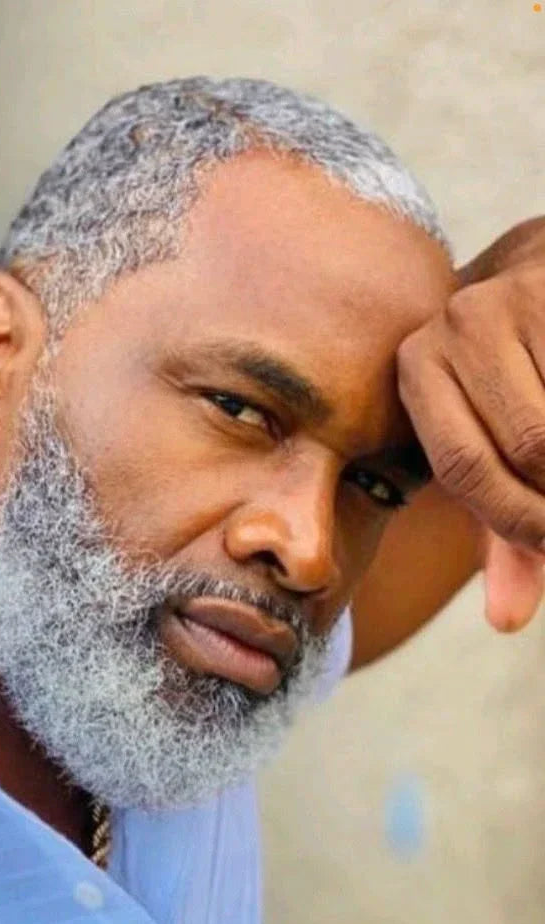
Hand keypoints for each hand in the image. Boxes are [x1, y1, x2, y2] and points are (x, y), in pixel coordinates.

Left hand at [397, 218, 544, 631]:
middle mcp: (457, 326)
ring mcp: (515, 296)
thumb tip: (507, 621)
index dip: (518, 519)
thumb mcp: (490, 451)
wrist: (535, 276)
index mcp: (418, 370)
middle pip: (531, 442)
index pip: (467, 467)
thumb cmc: (507, 387)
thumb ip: (500, 534)